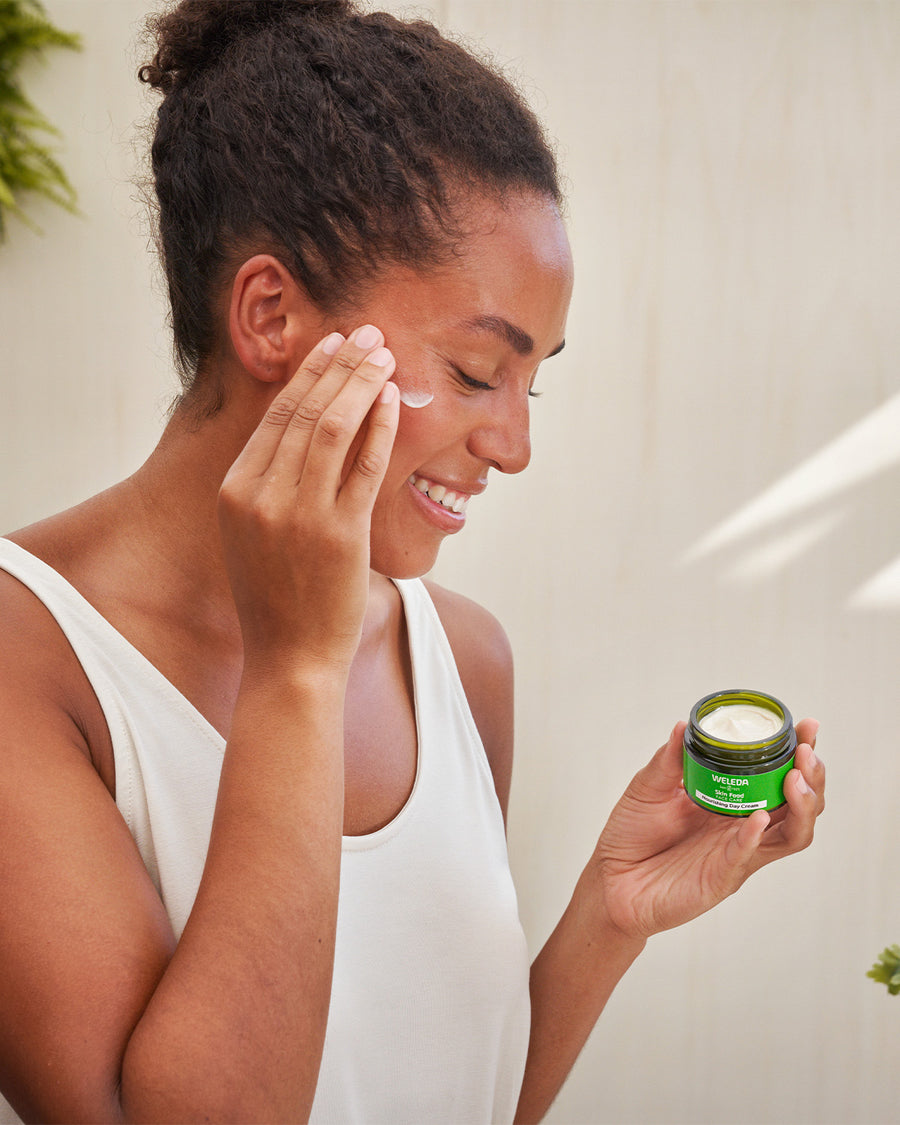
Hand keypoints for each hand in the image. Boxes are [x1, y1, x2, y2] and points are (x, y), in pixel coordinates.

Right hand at [218, 326, 399, 670]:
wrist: (289, 660)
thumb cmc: (275, 600)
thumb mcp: (251, 536)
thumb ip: (267, 486)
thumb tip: (303, 434)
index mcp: (235, 492)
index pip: (274, 417)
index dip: (306, 375)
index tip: (330, 344)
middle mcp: (263, 496)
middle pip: (303, 412)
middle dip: (338, 365)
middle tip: (365, 332)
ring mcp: (301, 514)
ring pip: (333, 428)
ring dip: (362, 383)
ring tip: (383, 353)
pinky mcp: (341, 533)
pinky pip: (364, 466)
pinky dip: (380, 427)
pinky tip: (393, 399)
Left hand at [590, 718, 823, 940]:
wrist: (609, 878)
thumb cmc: (633, 834)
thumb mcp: (649, 787)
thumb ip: (669, 760)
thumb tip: (684, 726)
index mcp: (734, 802)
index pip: (780, 776)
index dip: (798, 753)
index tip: (807, 726)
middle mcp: (744, 828)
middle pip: (801, 806)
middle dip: (813, 777)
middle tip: (807, 751)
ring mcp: (738, 854)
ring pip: (792, 835)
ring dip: (802, 807)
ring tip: (796, 780)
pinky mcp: (720, 878)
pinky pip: (745, 857)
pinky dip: (755, 837)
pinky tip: (759, 819)